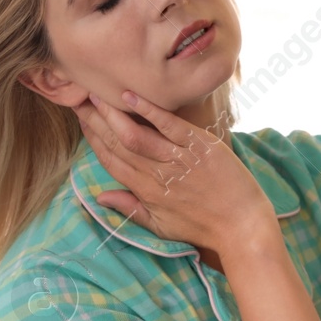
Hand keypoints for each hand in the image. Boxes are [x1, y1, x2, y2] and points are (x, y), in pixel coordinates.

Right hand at [72, 90, 276, 256]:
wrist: (241, 226)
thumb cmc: (203, 226)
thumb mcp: (160, 226)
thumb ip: (129, 209)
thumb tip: (99, 198)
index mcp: (146, 192)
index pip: (111, 161)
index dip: (93, 139)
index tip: (81, 119)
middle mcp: (157, 175)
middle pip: (118, 144)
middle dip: (96, 121)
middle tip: (79, 99)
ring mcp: (178, 159)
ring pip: (136, 135)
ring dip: (113, 113)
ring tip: (96, 93)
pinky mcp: (199, 146)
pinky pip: (169, 125)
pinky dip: (149, 110)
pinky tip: (130, 96)